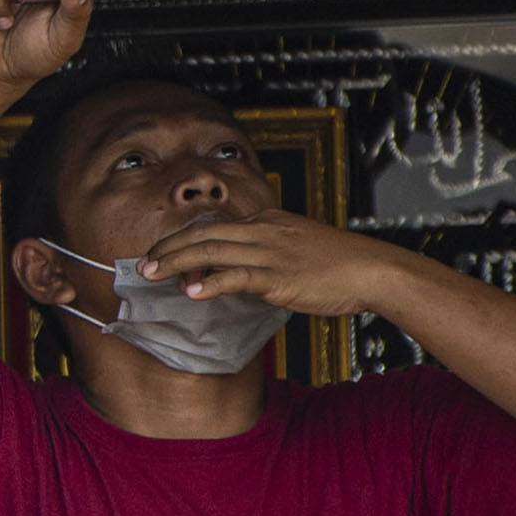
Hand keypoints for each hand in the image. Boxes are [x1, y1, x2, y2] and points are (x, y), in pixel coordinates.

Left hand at [136, 206, 412, 318]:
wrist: (373, 269)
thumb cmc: (339, 265)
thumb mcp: (298, 248)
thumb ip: (266, 257)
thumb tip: (237, 277)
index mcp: (268, 222)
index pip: (214, 226)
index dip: (182, 239)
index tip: (160, 252)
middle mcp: (264, 231)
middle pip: (204, 234)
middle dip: (169, 249)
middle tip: (142, 264)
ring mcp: (271, 252)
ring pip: (212, 252)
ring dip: (177, 263)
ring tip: (152, 275)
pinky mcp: (280, 276)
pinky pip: (238, 277)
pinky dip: (212, 284)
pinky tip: (191, 293)